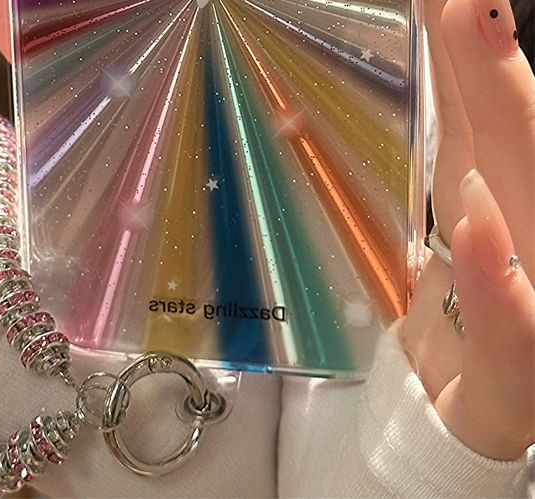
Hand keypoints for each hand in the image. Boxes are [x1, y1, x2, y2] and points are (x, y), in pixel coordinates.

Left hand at [401, 0, 533, 459]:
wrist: (488, 407)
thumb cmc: (467, 316)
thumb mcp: (440, 233)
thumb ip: (432, 170)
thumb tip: (328, 116)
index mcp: (490, 193)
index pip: (474, 104)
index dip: (459, 38)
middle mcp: (518, 222)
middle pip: (503, 124)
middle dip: (482, 49)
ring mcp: (531, 285)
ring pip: (518, 195)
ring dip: (500, 114)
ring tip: (474, 29)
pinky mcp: (519, 355)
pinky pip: (506, 317)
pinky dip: (491, 274)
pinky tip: (474, 222)